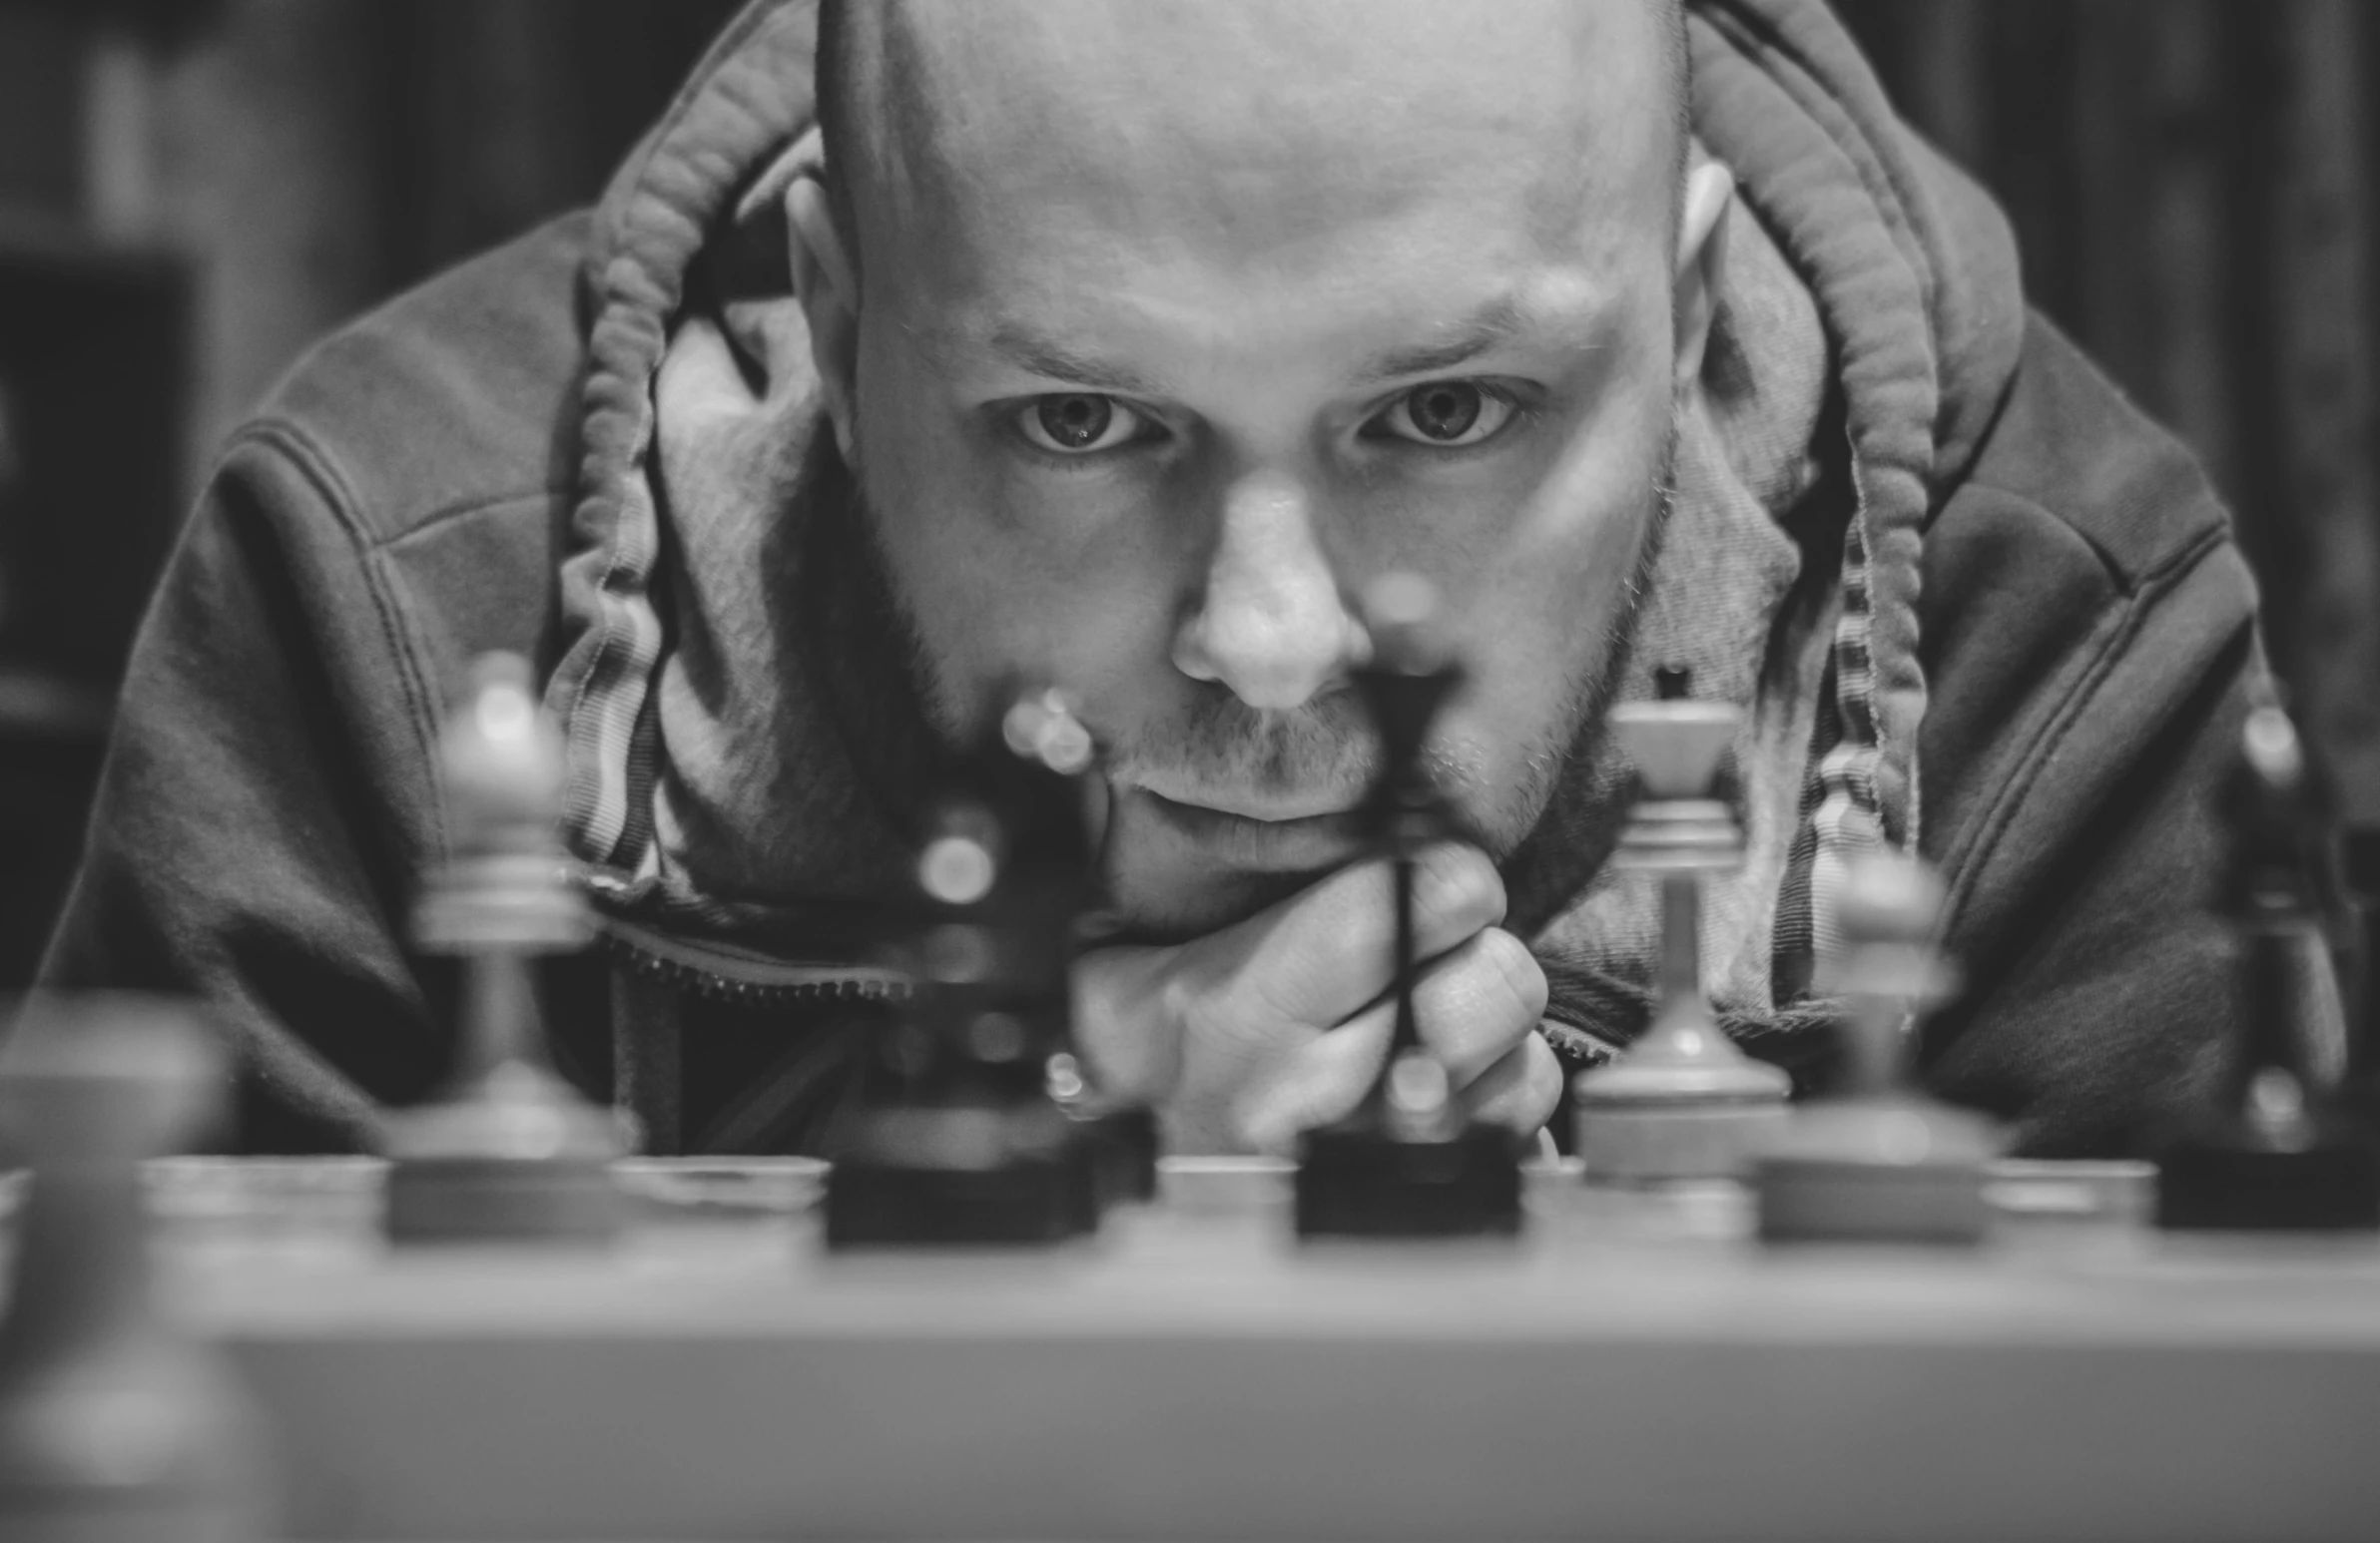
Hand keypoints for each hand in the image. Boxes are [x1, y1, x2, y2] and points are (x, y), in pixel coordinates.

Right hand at [1071, 843, 1560, 1152]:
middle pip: (1489, 980)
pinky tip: (1444, 1059)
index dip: (1440, 873)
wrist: (1125, 1192)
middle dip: (1476, 936)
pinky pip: (1524, 1104)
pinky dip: (1503, 1071)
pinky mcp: (1424, 1189)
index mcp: (1232, 1011)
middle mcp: (1313, 1093)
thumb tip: (1227, 721)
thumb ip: (1164, 841)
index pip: (1393, 914)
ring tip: (1428, 995)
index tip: (1434, 867)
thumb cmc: (1130, 1054)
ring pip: (1517, 1040)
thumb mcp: (1112, 949)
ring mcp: (1375, 1152)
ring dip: (1488, 1003)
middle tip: (1434, 927)